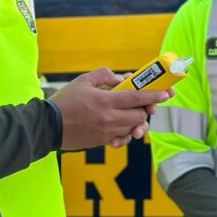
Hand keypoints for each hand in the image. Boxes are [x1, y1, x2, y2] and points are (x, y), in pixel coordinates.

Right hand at [50, 67, 173, 149]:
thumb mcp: (83, 80)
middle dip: (145, 109)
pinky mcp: (103, 141)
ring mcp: (107, 132)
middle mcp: (109, 118)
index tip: (166, 94)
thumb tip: (122, 80)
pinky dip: (126, 132)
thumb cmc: (65, 101)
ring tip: (132, 114)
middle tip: (143, 103)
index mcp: (106, 101)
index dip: (154, 95)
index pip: (137, 98)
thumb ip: (104, 75)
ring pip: (133, 128)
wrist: (49, 126)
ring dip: (137, 120)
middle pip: (139, 115)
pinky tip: (122, 126)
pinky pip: (123, 139)